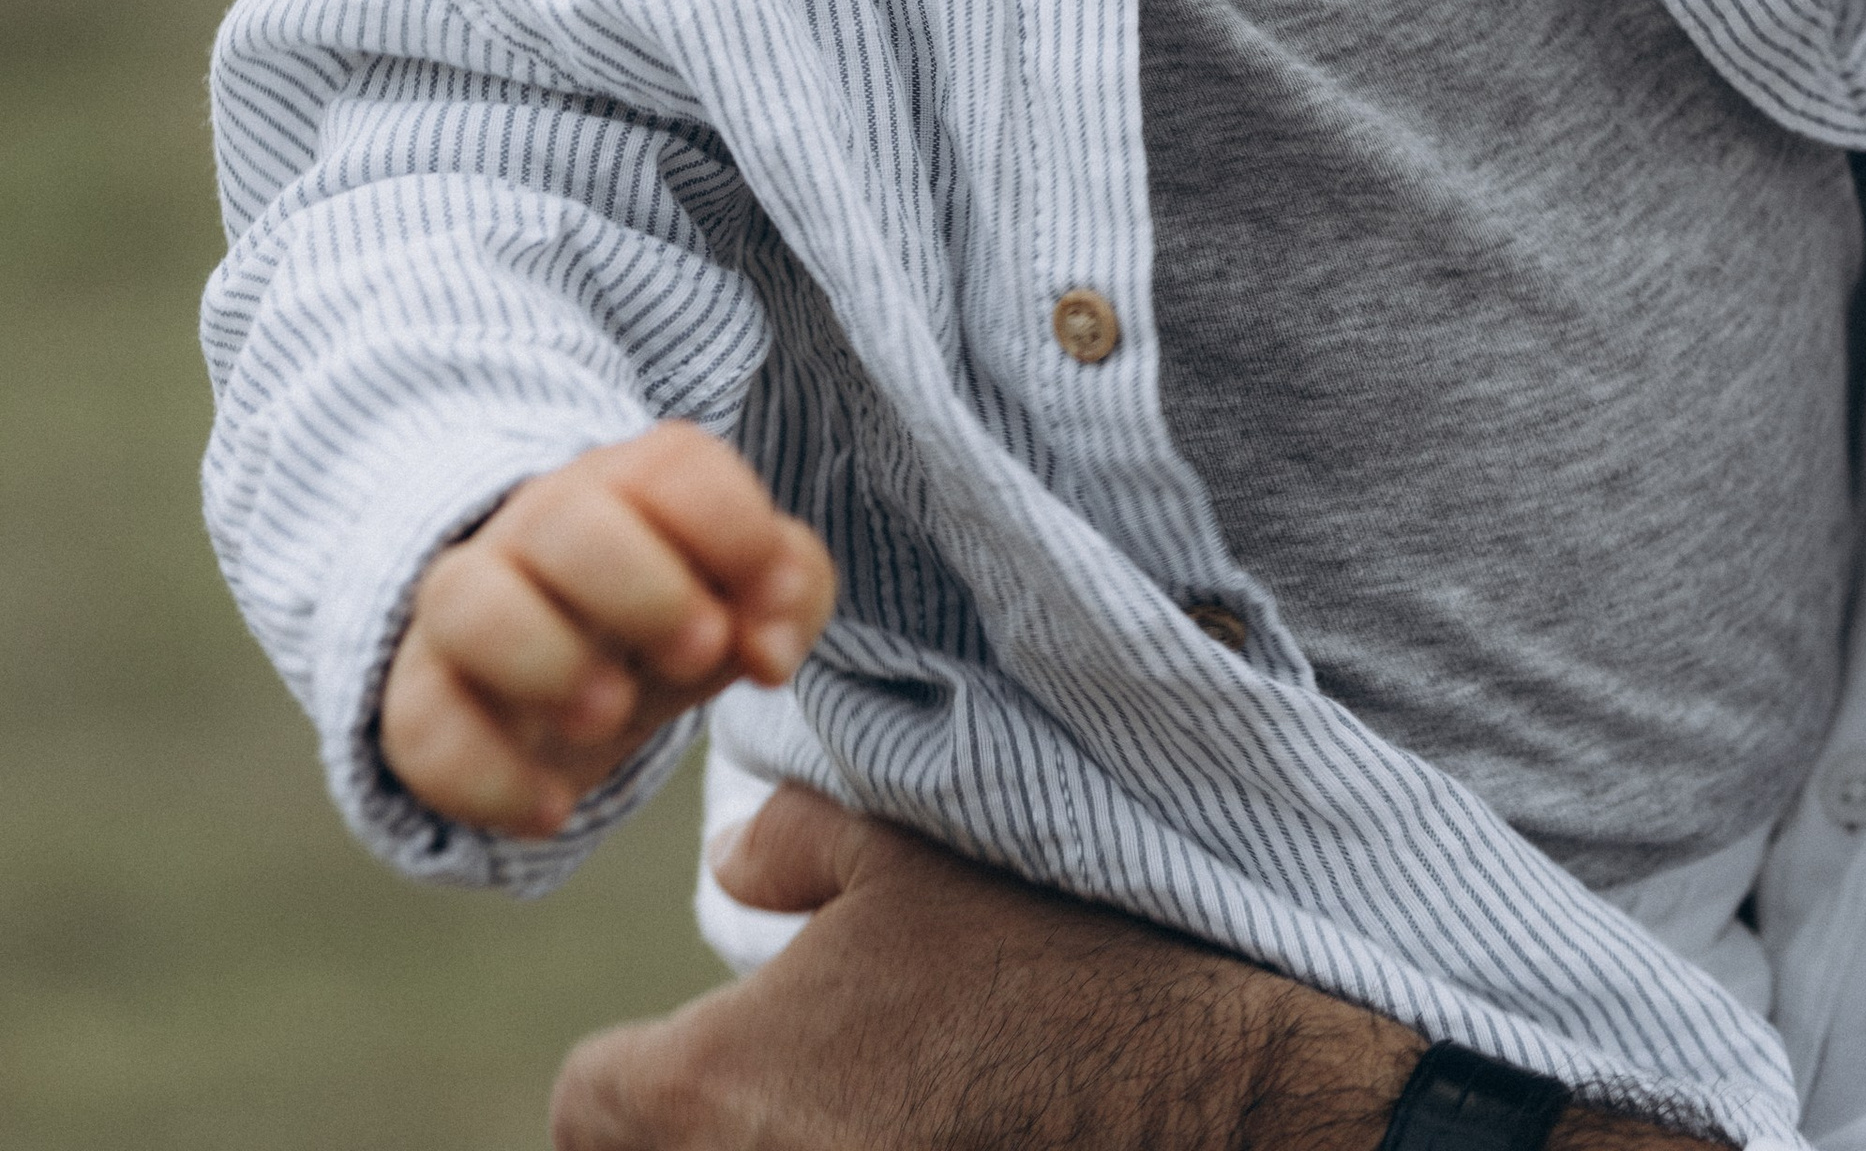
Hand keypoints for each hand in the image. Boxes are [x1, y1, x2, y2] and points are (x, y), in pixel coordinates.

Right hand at [380, 423, 835, 837]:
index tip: (772, 613)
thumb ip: (790, 592)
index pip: (674, 465)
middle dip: (642, 588)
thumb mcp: (747, 596)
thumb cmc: (672, 614)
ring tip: (612, 718)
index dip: (735, 532)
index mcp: (634, 482)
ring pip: (466, 597)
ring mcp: (468, 602)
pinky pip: (420, 722)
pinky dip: (485, 775)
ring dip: (544, 658)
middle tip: (702, 654)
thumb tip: (770, 646)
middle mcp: (541, 524)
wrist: (562, 665)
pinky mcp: (421, 693)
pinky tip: (552, 812)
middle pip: (565, 518)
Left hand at [550, 789, 1417, 1150]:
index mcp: (713, 1083)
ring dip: (752, 1150)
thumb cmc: (1032, 955)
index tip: (682, 1049)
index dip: (624, 1070)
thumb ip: (789, 844)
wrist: (1181, 1083)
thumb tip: (731, 866)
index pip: (584, 1104)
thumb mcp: (904, 856)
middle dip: (680, 1130)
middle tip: (761, 1086)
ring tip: (832, 1110)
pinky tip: (895, 1133)